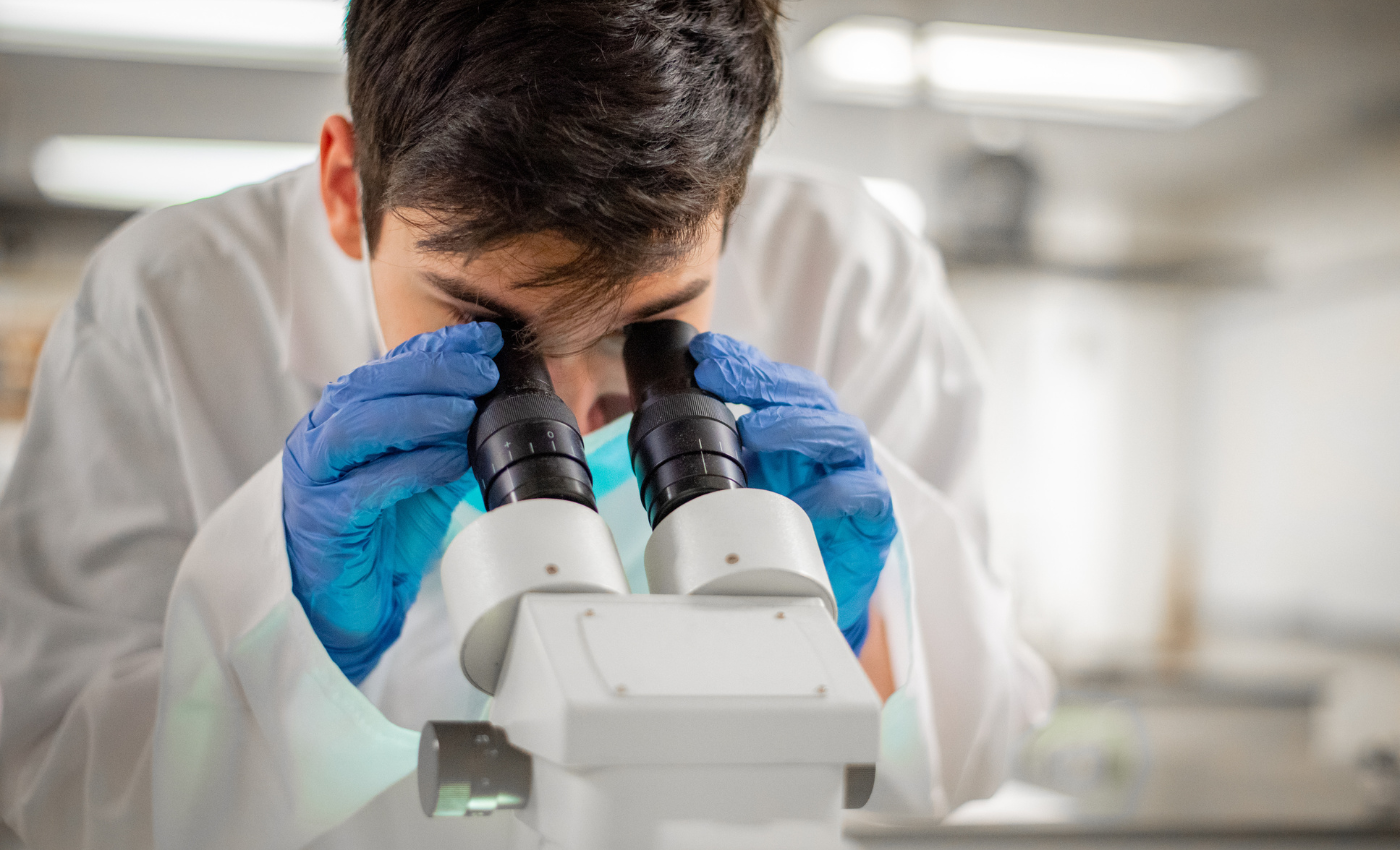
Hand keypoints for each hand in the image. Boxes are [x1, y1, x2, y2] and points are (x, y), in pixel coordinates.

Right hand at [283, 322, 501, 682]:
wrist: (351, 603)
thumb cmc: (383, 532)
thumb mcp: (427, 471)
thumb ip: (453, 436)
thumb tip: (502, 401)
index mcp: (345, 416)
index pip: (389, 366)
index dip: (439, 347)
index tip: (487, 339)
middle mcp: (321, 437)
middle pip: (369, 386)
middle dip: (432, 371)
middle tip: (484, 371)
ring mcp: (314, 478)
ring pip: (357, 427)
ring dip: (417, 411)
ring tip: (467, 410)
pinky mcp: (321, 520)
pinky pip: (364, 486)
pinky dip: (411, 468)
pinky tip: (449, 460)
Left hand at [690, 332, 895, 652]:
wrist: (810, 595)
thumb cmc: (778, 533)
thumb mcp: (738, 489)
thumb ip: (717, 458)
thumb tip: (660, 431)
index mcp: (795, 430)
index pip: (774, 383)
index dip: (743, 362)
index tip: (703, 352)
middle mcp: (828, 444)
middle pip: (809, 395)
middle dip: (763, 380)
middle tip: (718, 376)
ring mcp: (857, 475)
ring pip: (842, 433)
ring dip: (797, 426)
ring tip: (756, 430)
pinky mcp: (875, 517)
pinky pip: (865, 493)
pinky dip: (836, 491)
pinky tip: (805, 498)